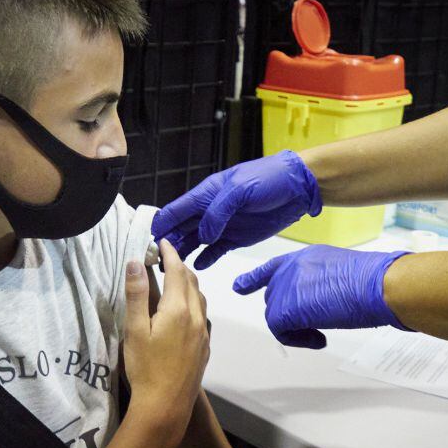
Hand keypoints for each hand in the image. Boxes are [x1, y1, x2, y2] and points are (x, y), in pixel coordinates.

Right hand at [122, 239, 209, 439]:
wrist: (166, 406)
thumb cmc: (145, 368)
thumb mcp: (134, 330)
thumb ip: (137, 295)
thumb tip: (135, 261)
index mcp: (179, 309)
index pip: (177, 271)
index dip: (170, 253)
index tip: (162, 241)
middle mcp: (197, 317)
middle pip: (192, 282)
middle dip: (179, 265)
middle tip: (164, 258)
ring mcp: (203, 333)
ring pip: (200, 298)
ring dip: (188, 283)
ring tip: (173, 279)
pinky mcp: (205, 347)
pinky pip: (202, 314)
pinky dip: (193, 301)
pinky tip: (182, 310)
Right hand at [151, 150, 321, 269]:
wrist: (297, 187)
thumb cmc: (268, 179)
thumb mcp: (240, 190)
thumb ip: (218, 212)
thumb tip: (204, 235)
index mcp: (206, 194)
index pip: (176, 210)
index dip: (162, 224)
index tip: (149, 240)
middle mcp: (209, 210)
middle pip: (181, 228)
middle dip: (168, 242)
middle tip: (156, 261)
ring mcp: (222, 225)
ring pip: (195, 240)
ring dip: (184, 252)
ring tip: (172, 268)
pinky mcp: (236, 237)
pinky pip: (215, 250)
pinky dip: (206, 258)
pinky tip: (198, 266)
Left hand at [233, 245, 411, 348]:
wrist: (377, 285)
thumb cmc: (373, 282)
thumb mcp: (342, 275)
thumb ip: (321, 284)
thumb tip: (321, 302)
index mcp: (306, 256)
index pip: (273, 268)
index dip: (255, 279)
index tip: (240, 286)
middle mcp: (291, 268)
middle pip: (274, 298)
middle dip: (289, 316)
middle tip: (313, 327)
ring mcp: (286, 286)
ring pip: (276, 316)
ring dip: (297, 330)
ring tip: (321, 333)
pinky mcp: (285, 308)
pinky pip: (280, 332)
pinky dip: (298, 340)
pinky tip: (320, 338)